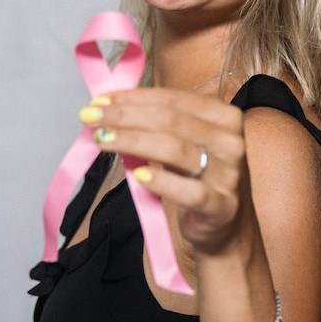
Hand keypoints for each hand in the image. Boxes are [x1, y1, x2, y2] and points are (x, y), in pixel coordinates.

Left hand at [80, 88, 249, 253]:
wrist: (225, 223)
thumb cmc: (197, 177)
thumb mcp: (184, 143)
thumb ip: (156, 126)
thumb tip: (108, 108)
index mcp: (223, 116)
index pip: (173, 99)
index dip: (134, 98)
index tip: (100, 101)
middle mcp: (230, 141)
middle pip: (170, 121)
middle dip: (125, 116)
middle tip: (90, 118)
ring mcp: (228, 174)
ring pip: (176, 150)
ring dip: (132, 142)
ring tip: (102, 140)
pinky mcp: (221, 206)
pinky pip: (190, 191)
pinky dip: (162, 181)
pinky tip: (138, 176)